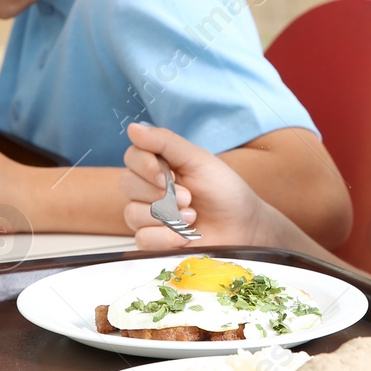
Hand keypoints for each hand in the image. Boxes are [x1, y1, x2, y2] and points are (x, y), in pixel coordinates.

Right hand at [119, 122, 276, 249]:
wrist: (243, 226)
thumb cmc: (224, 190)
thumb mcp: (198, 160)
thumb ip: (165, 142)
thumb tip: (133, 128)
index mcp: (158, 165)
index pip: (132, 157)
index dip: (145, 166)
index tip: (170, 176)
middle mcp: (148, 190)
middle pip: (127, 185)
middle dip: (160, 193)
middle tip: (189, 197)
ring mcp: (148, 217)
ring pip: (132, 213)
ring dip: (166, 216)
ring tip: (193, 217)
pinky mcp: (153, 242)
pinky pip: (142, 238)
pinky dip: (165, 237)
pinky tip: (184, 236)